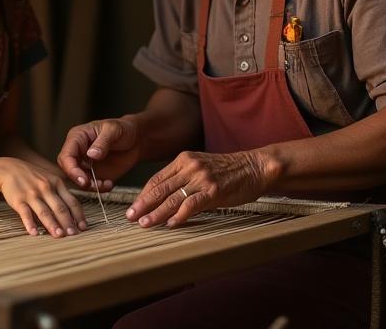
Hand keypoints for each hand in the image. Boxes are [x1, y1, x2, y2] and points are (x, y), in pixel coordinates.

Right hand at [0, 158, 86, 236]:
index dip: (78, 215)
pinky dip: (30, 223)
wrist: (8, 169)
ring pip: (44, 211)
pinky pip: (25, 213)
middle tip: (74, 235)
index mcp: (56, 183)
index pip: (71, 201)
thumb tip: (74, 211)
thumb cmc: (32, 176)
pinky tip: (34, 233)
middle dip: (68, 222)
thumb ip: (62, 192)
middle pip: (60, 207)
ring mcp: (32, 194)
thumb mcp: (50, 178)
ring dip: (52, 224)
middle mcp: (46, 188)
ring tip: (59, 236)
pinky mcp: (18, 200)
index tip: (83, 227)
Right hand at [57, 117, 140, 189]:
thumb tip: (91, 154)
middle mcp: (78, 152)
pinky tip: (109, 184)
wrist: (137, 139)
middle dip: (79, 180)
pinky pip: (91, 185)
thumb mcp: (114, 130)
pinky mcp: (94, 174)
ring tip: (105, 184)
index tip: (83, 179)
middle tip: (92, 185)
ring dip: (90, 187)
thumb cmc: (123, 128)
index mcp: (77, 137)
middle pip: (68, 170)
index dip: (71, 169)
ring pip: (78, 180)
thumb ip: (103, 141)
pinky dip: (99, 188)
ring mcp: (85, 164)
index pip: (66, 156)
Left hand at [126, 149, 281, 227]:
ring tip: (145, 224)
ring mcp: (201, 178)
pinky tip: (171, 224)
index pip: (156, 179)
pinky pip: (192, 204)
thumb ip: (183, 179)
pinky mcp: (214, 190)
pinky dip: (180, 215)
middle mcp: (189, 167)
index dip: (143, 194)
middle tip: (130, 217)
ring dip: (156, 213)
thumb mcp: (201, 168)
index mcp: (183, 160)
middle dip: (143, 204)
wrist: (255, 167)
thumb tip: (163, 198)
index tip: (133, 207)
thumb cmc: (228, 171)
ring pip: (172, 197)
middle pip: (160, 188)